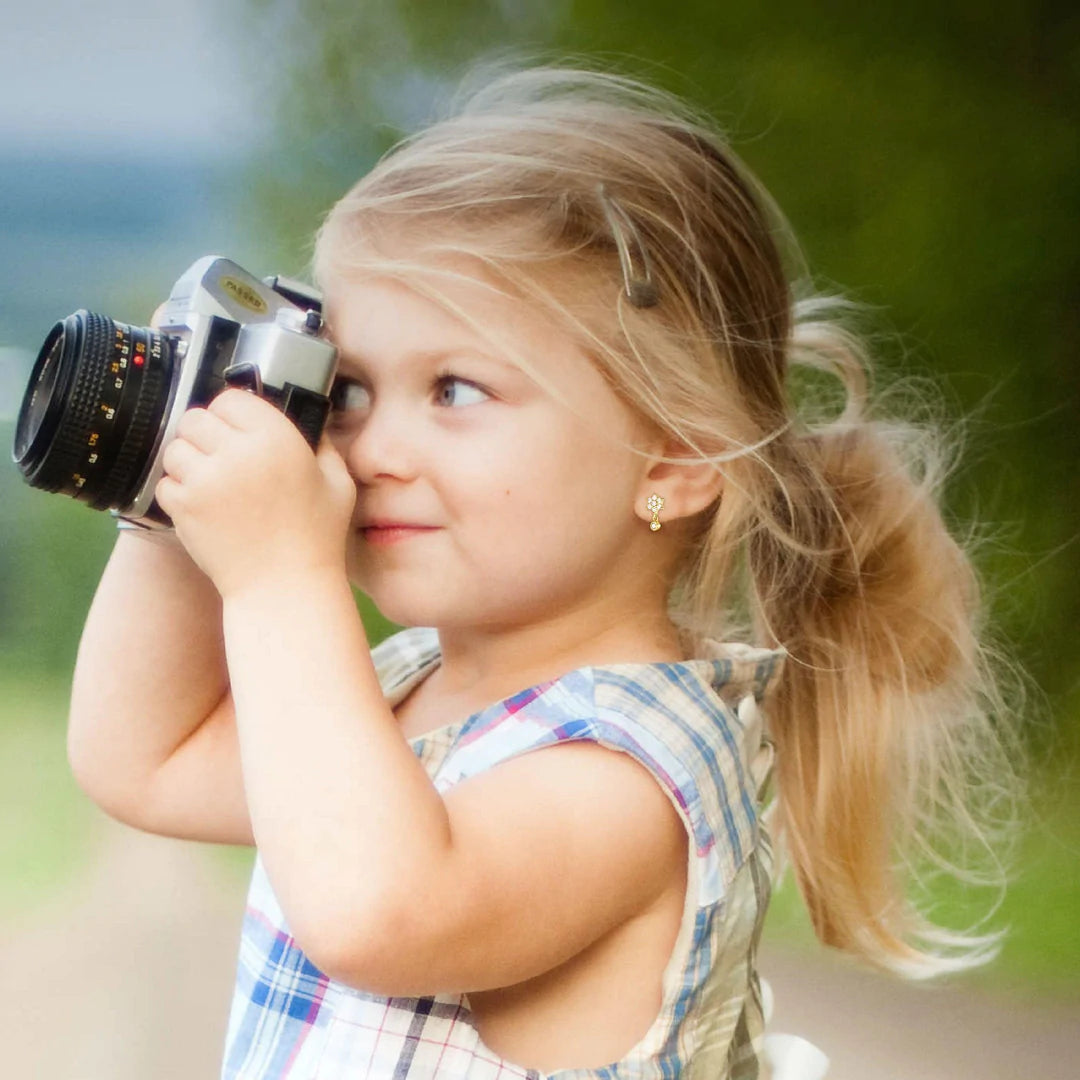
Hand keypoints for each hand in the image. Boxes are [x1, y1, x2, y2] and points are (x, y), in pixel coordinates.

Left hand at [155, 389, 355, 598]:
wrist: (284, 587)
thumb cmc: (316, 538)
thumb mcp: (338, 483)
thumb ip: (323, 445)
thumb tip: (310, 424)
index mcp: (277, 439)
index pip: (232, 398)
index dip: (234, 413)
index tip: (241, 429)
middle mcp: (237, 453)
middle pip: (196, 417)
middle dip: (206, 434)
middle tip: (221, 455)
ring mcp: (205, 480)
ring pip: (175, 447)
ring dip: (189, 460)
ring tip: (211, 480)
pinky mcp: (184, 507)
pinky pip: (166, 481)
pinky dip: (179, 490)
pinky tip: (204, 504)